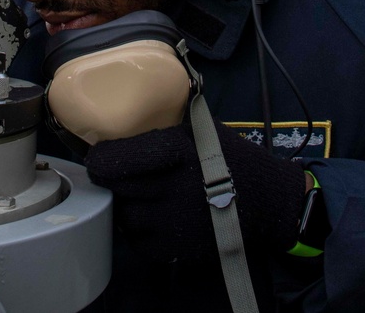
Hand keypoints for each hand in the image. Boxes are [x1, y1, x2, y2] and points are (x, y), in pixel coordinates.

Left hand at [85, 121, 306, 262]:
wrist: (267, 201)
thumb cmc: (231, 159)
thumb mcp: (202, 130)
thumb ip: (166, 126)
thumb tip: (124, 115)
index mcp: (176, 150)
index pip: (117, 159)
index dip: (101, 158)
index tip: (97, 157)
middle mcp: (171, 187)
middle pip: (116, 186)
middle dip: (111, 179)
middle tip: (115, 174)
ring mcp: (173, 222)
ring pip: (124, 215)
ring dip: (126, 204)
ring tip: (137, 195)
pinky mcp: (176, 248)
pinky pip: (138, 241)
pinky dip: (139, 231)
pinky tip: (152, 217)